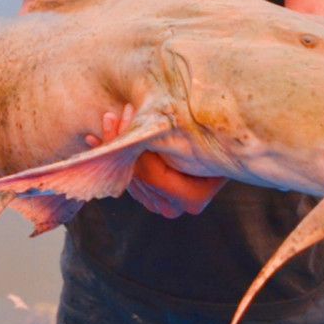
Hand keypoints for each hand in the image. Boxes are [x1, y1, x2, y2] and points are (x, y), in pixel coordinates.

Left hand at [86, 104, 226, 218]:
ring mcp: (160, 205)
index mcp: (191, 198)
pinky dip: (112, 158)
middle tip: (111, 116)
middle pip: (137, 176)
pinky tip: (95, 141)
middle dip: (120, 144)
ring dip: (112, 149)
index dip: (137, 146)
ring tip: (106, 121)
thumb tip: (148, 123)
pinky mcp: (150, 196)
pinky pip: (125, 176)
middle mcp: (174, 208)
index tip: (130, 116)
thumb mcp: (200, 134)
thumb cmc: (219, 137)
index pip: (153, 174)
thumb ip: (175, 136)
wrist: (228, 149)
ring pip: (127, 176)